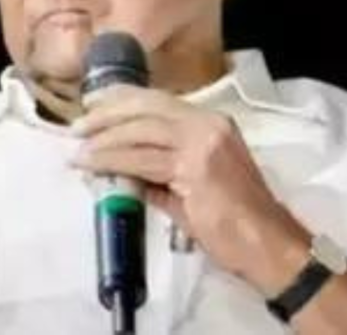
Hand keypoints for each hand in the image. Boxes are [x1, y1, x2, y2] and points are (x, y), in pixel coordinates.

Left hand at [71, 85, 310, 294]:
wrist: (268, 244)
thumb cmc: (236, 223)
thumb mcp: (195, 189)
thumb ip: (161, 176)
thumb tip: (125, 173)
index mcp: (212, 123)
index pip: (159, 102)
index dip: (123, 101)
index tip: (94, 107)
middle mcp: (208, 124)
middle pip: (146, 108)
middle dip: (107, 114)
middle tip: (78, 126)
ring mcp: (202, 143)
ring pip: (140, 131)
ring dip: (103, 139)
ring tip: (78, 149)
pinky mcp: (193, 166)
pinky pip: (141, 159)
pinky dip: (111, 160)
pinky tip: (92, 165)